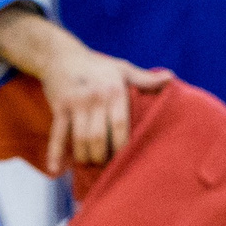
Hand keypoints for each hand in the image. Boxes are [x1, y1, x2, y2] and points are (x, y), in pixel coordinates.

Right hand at [42, 47, 171, 174]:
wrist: (61, 54)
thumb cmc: (97, 65)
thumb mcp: (122, 68)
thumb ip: (144, 79)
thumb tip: (170, 78)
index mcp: (114, 91)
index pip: (120, 126)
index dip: (121, 147)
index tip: (123, 158)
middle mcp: (95, 98)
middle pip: (98, 138)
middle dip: (101, 156)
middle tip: (105, 165)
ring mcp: (76, 103)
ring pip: (80, 139)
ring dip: (84, 157)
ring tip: (89, 164)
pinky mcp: (59, 107)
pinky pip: (57, 134)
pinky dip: (55, 154)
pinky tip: (55, 171)